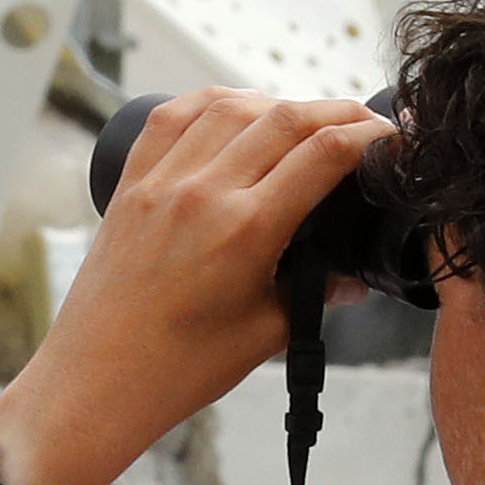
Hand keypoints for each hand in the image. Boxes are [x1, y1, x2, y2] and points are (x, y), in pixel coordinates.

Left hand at [0, 88, 387, 484]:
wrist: (95, 383)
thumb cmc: (176, 370)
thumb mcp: (265, 334)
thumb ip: (314, 295)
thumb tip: (351, 278)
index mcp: (246, 231)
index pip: (323, 155)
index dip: (368, 136)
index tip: (390, 137)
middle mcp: (203, 193)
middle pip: (285, 117)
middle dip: (336, 111)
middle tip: (364, 123)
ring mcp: (162, 182)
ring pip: (232, 105)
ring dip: (278, 102)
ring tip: (305, 118)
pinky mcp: (132, 184)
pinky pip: (173, 117)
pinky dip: (213, 101)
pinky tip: (236, 106)